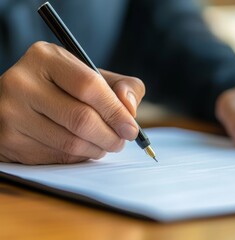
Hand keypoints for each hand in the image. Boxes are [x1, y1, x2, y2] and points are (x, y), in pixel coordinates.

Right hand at [0, 42, 144, 163]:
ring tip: (104, 144)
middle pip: (81, 119)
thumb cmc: (62, 87)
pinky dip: (78, 157)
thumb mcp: (89, 75)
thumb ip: (120, 86)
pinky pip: (56, 156)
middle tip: (121, 141)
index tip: (131, 128)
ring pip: (70, 143)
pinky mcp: (7, 139)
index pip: (89, 86)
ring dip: (96, 149)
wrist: (17, 101)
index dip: (116, 111)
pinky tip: (82, 148)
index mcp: (45, 58)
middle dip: (110, 136)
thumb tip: (129, 107)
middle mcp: (22, 82)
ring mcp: (10, 112)